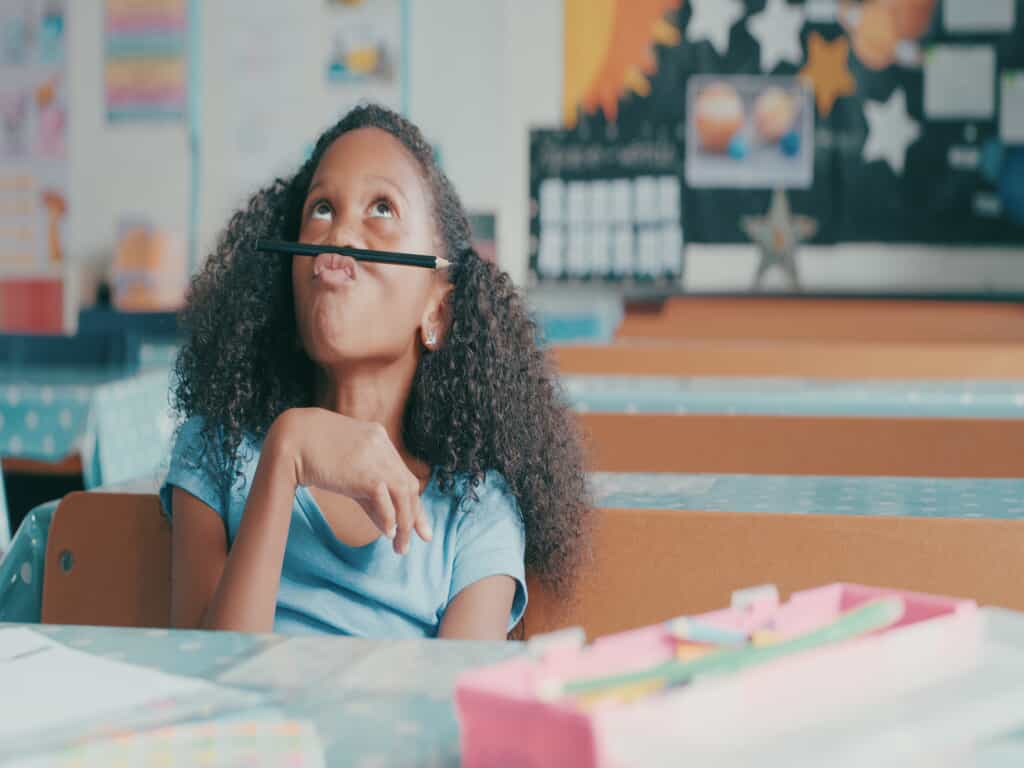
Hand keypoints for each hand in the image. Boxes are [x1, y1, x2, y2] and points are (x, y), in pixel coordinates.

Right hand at [270, 408, 431, 553]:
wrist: (291, 439)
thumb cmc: (312, 454)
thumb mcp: (345, 469)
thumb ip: (366, 493)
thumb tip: (386, 525)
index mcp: (379, 438)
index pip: (402, 474)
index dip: (412, 499)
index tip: (416, 522)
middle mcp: (382, 446)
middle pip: (408, 484)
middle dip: (416, 514)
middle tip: (423, 537)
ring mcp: (376, 457)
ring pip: (403, 493)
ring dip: (405, 522)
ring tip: (400, 546)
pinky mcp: (366, 473)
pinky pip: (386, 499)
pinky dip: (389, 517)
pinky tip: (389, 532)